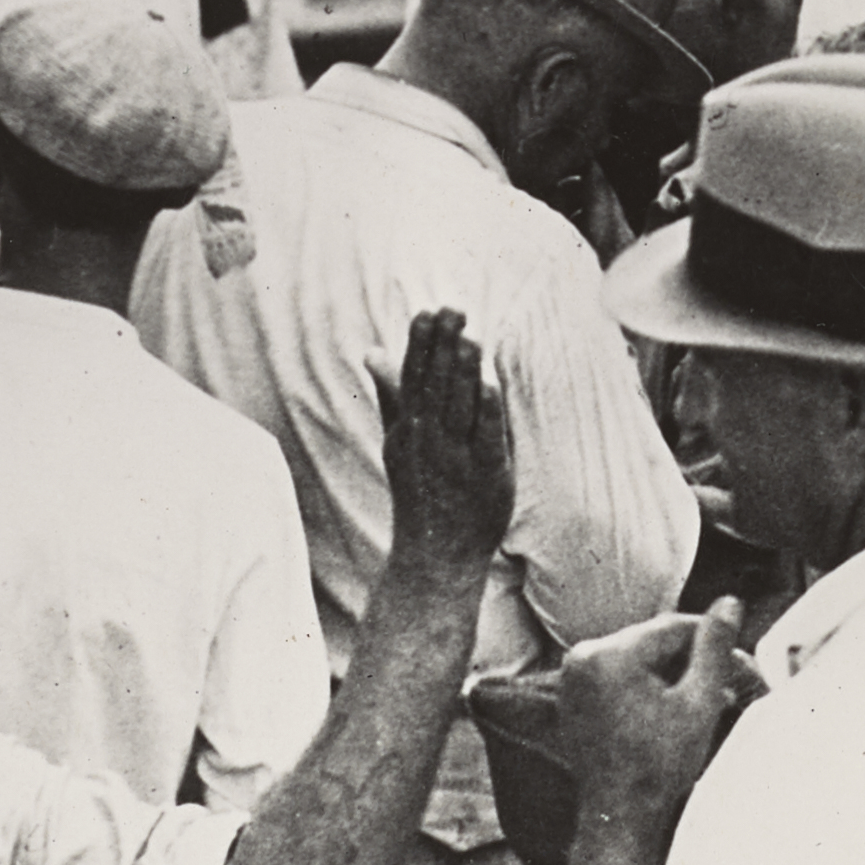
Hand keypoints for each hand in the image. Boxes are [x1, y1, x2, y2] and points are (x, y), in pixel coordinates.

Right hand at [372, 308, 515, 613]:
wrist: (434, 555)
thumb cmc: (419, 491)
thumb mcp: (397, 443)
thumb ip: (391, 395)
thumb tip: (373, 350)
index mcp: (405, 431)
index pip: (411, 379)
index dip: (419, 344)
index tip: (428, 312)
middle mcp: (426, 442)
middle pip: (435, 386)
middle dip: (443, 346)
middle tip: (455, 310)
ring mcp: (455, 460)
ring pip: (459, 407)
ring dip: (464, 370)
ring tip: (470, 337)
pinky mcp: (485, 476)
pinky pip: (486, 437)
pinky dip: (487, 410)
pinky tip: (491, 383)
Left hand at [555, 602, 754, 827]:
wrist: (621, 815)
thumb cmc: (660, 765)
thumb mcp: (698, 702)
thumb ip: (715, 648)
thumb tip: (729, 602)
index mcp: (610, 654)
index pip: (673, 627)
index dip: (711, 639)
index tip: (738, 658)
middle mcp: (583, 656)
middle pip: (653, 642)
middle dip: (691, 661)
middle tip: (727, 685)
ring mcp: (573, 677)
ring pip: (638, 659)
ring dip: (670, 674)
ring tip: (703, 701)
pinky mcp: (573, 697)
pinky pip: (618, 677)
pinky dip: (645, 687)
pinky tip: (671, 710)